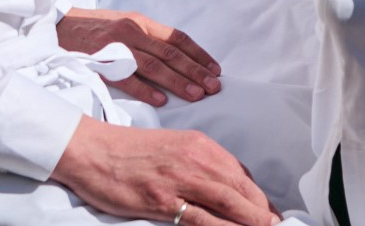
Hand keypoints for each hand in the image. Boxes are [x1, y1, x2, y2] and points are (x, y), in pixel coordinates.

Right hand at [46, 118, 272, 224]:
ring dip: (252, 219)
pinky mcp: (162, 200)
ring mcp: (179, 179)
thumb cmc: (130, 152)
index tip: (271, 214)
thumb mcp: (174, 148)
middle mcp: (195, 159)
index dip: (259, 198)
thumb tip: (229, 188)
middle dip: (262, 212)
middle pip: (240, 188)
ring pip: (227, 202)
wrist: (92, 149)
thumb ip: (201, 165)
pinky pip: (200, 218)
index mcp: (200, 145)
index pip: (241, 174)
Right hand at [56, 7, 222, 106]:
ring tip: (196, 94)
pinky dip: (146, 90)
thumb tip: (175, 57)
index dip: (198, 54)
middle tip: (214, 86)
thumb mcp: (124, 24)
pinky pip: (127, 78)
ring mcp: (117, 47)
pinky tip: (161, 101)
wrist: (58, 26)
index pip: (177, 38)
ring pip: (154, 66)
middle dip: (195, 71)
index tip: (215, 68)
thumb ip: (147, 38)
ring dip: (177, 82)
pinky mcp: (102, 62)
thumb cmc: (94, 28)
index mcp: (141, 22)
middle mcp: (133, 32)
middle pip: (171, 54)